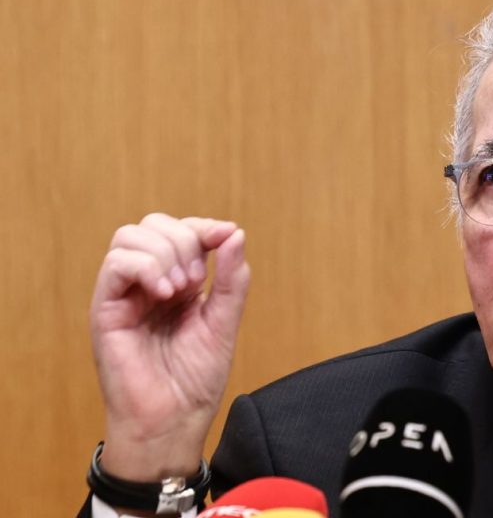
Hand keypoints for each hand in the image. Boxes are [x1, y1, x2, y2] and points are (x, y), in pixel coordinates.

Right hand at [90, 213, 250, 480]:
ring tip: (181, 289)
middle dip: (184, 239)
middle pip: (154, 224)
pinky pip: (116, 264)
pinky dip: (145, 266)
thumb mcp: (224, 322)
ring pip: (130, 236)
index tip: (226, 235)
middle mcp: (148, 284)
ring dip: (165, 252)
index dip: (204, 226)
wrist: (173, 422)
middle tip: (197, 280)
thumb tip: (234, 233)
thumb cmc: (195, 381)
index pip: (182, 231)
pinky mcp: (105, 310)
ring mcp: (125, 295)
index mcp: (178, 284)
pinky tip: (164, 293)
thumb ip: (231, 279)